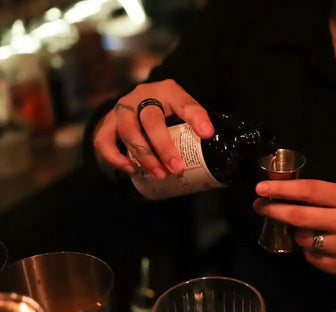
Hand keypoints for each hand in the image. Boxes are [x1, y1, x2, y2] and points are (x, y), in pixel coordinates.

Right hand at [93, 79, 213, 178]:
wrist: (140, 101)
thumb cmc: (166, 108)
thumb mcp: (183, 109)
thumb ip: (194, 121)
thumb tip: (208, 138)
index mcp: (167, 91)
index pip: (183, 102)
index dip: (195, 118)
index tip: (207, 134)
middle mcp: (141, 96)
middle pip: (151, 121)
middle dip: (164, 148)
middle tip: (177, 168)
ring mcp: (122, 109)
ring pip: (128, 132)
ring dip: (144, 156)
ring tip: (159, 174)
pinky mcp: (107, 122)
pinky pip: (104, 140)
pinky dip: (115, 157)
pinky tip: (132, 170)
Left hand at [253, 180, 335, 278]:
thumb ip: (326, 196)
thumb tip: (286, 194)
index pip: (309, 191)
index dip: (282, 189)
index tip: (260, 187)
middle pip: (300, 217)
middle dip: (275, 210)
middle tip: (259, 206)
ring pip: (304, 240)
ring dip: (298, 233)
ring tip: (309, 229)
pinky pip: (313, 258)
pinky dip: (311, 250)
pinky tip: (323, 245)